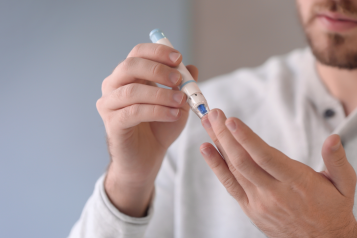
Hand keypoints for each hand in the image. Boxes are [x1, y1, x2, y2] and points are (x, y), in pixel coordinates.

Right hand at [96, 43, 197, 216]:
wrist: (147, 157)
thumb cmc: (160, 127)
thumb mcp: (177, 103)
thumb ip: (182, 86)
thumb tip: (192, 68)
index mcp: (128, 76)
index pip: (137, 53)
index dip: (157, 52)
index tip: (178, 58)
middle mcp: (113, 86)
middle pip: (130, 66)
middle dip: (157, 70)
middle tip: (179, 80)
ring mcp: (109, 105)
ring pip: (132, 91)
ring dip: (161, 94)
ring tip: (181, 102)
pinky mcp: (112, 124)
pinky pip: (134, 112)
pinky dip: (157, 111)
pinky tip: (173, 115)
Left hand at [200, 109, 356, 237]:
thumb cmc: (332, 210)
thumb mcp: (345, 186)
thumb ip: (337, 161)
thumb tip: (333, 139)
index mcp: (296, 182)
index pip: (266, 157)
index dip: (246, 139)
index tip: (231, 121)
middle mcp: (274, 192)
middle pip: (243, 160)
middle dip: (225, 135)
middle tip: (213, 114)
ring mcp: (259, 202)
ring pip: (234, 170)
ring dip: (218, 145)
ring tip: (207, 124)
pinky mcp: (251, 208)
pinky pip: (230, 185)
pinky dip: (216, 167)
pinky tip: (206, 150)